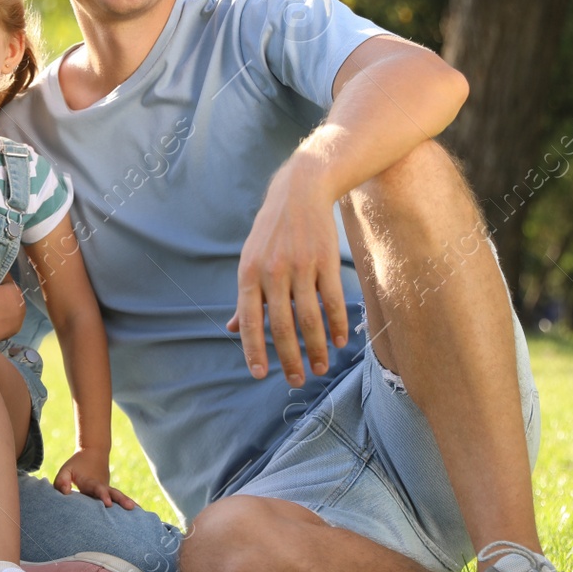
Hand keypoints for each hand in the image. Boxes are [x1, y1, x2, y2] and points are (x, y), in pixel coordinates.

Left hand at [53, 447, 135, 508]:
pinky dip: (128, 503)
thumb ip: (62, 481)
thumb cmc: (77, 465)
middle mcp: (102, 486)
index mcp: (91, 482)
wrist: (93, 453)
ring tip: (137, 509)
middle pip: (113, 493)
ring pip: (119, 495)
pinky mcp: (110, 492)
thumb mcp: (66, 470)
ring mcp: (108, 488)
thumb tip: (66, 492)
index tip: (108, 503)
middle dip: (121, 500)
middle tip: (130, 507)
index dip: (103, 495)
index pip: (98, 489)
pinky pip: (120, 498)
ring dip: (127, 501)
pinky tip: (139, 512)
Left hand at [228, 160, 350, 385]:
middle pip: (282, 325)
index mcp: (249, 274)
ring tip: (319, 368)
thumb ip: (246, 298)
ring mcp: (300, 265)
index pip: (251, 320)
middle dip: (289, 358)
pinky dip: (337, 324)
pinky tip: (339, 341)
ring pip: (309, 317)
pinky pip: (332, 299)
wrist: (299, 190)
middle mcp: (273, 272)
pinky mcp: (325, 260)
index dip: (254, 349)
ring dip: (316, 347)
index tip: (260, 375)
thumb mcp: (250, 260)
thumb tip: (233, 329)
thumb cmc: (271, 232)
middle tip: (296, 380)